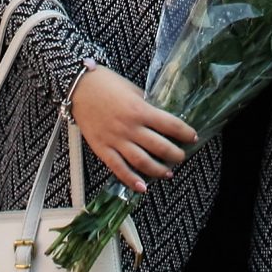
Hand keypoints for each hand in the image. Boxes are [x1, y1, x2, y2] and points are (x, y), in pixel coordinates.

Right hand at [68, 65, 196, 193]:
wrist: (79, 87)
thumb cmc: (106, 84)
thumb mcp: (132, 90)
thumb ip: (146, 106)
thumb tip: (160, 119)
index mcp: (141, 110)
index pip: (171, 125)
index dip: (185, 133)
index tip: (193, 137)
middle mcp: (130, 127)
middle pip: (160, 147)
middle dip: (175, 155)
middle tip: (181, 157)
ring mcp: (116, 140)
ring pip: (142, 162)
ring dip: (158, 170)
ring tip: (168, 173)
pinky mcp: (102, 149)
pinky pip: (119, 168)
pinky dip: (131, 180)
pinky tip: (142, 187)